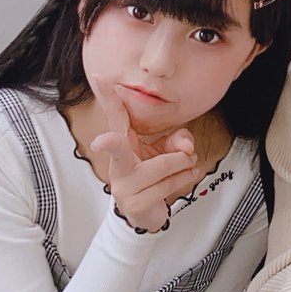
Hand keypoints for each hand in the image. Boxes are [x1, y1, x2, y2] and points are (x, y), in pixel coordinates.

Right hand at [88, 77, 204, 231]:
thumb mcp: (168, 150)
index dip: (109, 97)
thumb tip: (186, 147)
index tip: (101, 79)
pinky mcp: (134, 203)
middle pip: (116, 149)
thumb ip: (178, 140)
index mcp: (124, 144)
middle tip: (103, 141)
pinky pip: (167, 185)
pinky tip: (188, 175)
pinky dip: (184, 177)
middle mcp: (118, 164)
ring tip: (188, 162)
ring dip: (182, 162)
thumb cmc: (154, 174)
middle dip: (111, 143)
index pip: (116, 116)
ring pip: (161, 166)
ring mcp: (123, 186)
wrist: (148, 212)